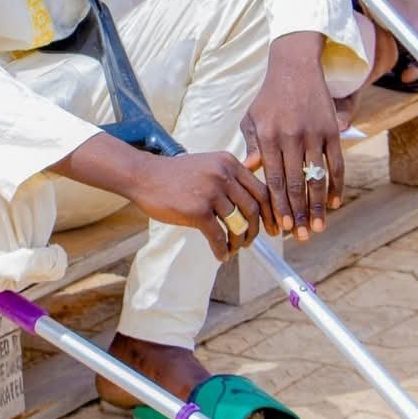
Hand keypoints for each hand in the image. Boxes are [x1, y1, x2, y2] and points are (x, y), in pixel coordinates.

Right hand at [130, 149, 273, 260]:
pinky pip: (217, 237)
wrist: (144, 176)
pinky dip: (221, 250)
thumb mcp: (208, 164)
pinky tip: (220, 255)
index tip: (272, 227)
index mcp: (229, 163)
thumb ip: (230, 176)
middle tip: (249, 242)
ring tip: (233, 248)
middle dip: (255, 230)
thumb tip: (254, 201)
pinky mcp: (197, 211)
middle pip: (253, 209)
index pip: (261, 190)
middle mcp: (223, 175)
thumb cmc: (176, 175)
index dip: (270, 212)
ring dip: (238, 242)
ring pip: (237, 225)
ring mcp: (210, 193)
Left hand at [241, 32, 343, 240]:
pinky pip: (336, 164)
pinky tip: (333, 204)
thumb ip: (252, 146)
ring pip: (316, 178)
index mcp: (268, 136)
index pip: (273, 179)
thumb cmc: (270, 97)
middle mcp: (291, 136)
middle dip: (297, 212)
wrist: (295, 67)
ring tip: (317, 228)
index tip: (280, 226)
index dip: (278, 204)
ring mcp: (313, 134)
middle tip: (300, 236)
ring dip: (317, 206)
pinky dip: (336, 186)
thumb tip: (251, 174)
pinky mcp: (332, 130)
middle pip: (295, 183)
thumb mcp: (252, 118)